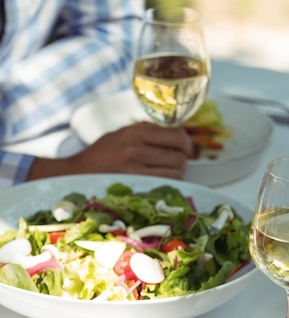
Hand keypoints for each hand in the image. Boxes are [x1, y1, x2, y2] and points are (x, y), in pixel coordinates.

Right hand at [28, 122, 193, 180]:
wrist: (74, 175)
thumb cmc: (99, 155)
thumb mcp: (120, 134)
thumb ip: (146, 130)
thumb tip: (174, 132)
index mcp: (134, 132)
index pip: (175, 135)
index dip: (186, 142)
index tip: (185, 147)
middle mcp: (135, 149)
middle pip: (179, 156)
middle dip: (182, 160)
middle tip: (176, 162)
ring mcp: (135, 170)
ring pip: (176, 173)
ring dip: (177, 174)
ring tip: (167, 173)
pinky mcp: (134, 187)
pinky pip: (164, 186)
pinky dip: (168, 185)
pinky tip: (161, 182)